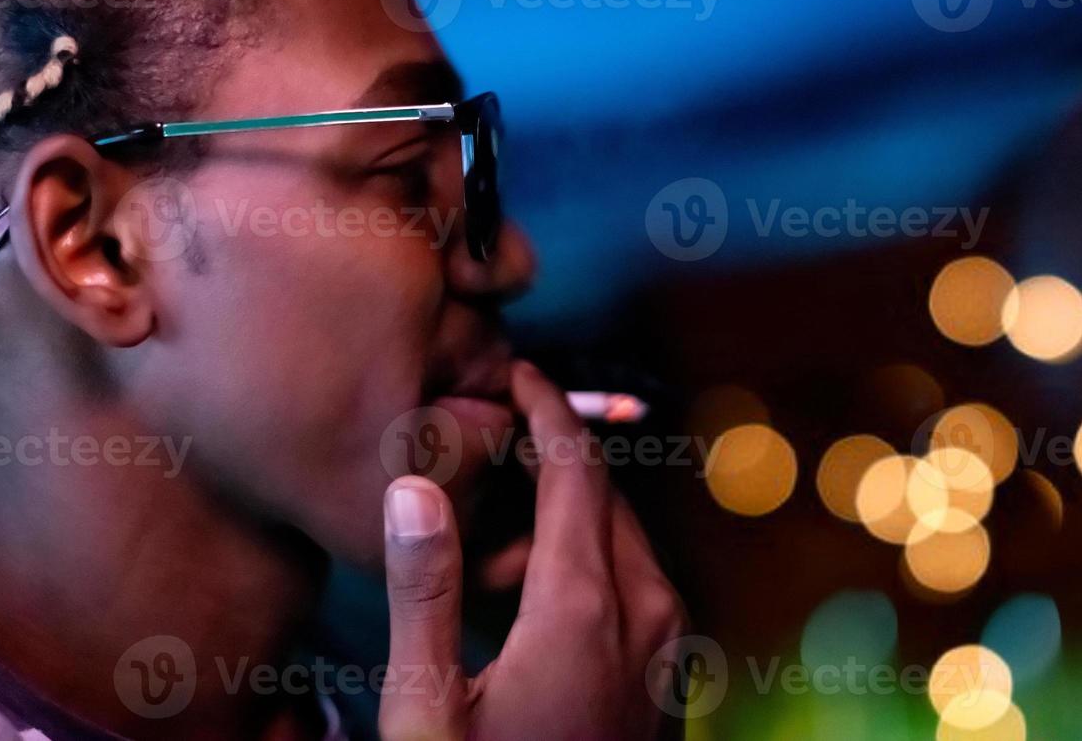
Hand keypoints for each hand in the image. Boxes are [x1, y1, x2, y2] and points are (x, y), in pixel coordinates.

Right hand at [378, 361, 688, 740]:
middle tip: (472, 491)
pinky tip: (528, 622)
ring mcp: (666, 655)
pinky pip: (634, 594)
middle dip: (542, 477)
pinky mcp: (666, 685)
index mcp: (585, 608)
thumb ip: (424, 588)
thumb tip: (414, 484)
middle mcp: (644, 617)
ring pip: (619, 548)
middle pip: (602, 502)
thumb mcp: (427, 707)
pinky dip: (583, 578)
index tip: (519, 374)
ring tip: (483, 583)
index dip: (548, 411)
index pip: (576, 472)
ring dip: (557, 537)